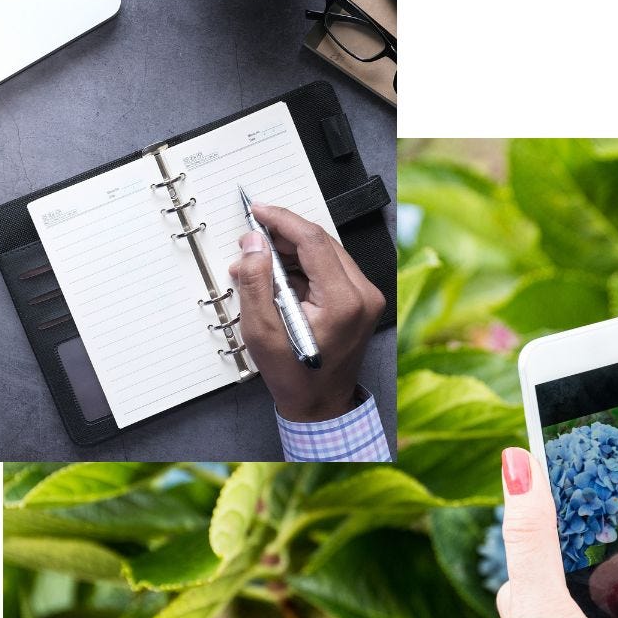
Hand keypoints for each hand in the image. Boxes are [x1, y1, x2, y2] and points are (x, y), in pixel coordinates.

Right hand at [227, 204, 384, 421]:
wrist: (321, 406)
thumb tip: (254, 243)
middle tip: (251, 240)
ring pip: (325, 252)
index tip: (258, 211)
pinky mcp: (361, 299)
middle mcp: (364, 295)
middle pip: (321, 242)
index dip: (282, 221)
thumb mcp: (262, 332)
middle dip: (283, 236)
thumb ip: (256, 282)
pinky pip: (330, 267)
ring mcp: (367, 296)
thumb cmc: (294, 376)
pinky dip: (303, 265)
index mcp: (344, 302)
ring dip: (291, 251)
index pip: (313, 241)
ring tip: (258, 263)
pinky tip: (278, 275)